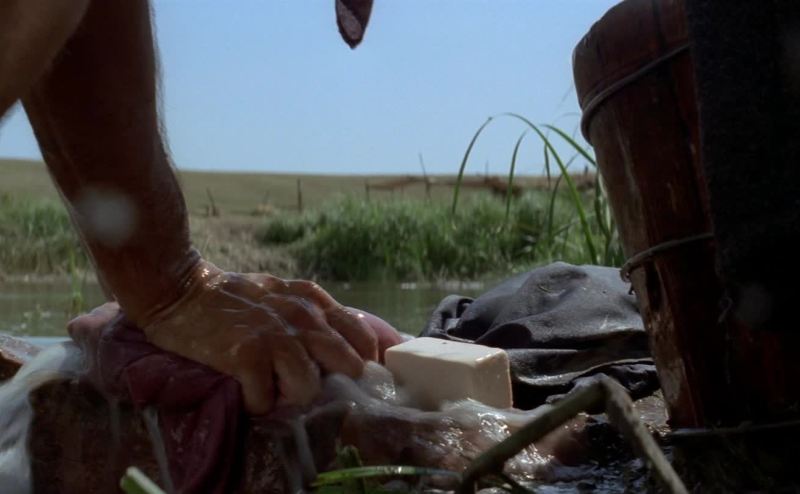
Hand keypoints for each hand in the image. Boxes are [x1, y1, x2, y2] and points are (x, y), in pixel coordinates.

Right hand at [137, 260, 386, 413]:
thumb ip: (314, 315)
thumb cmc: (234, 298)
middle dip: (332, 383)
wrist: (181, 289)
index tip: (352, 378)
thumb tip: (348, 346)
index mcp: (314, 302)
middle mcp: (303, 317)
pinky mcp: (246, 355)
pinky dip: (255, 403)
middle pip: (348, 365)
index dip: (364, 363)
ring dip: (289, 396)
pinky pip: (265, 400)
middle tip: (304, 385)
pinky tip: (244, 390)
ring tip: (268, 386)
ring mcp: (276, 336)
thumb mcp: (284, 295)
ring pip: (309, 388)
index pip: (364, 337)